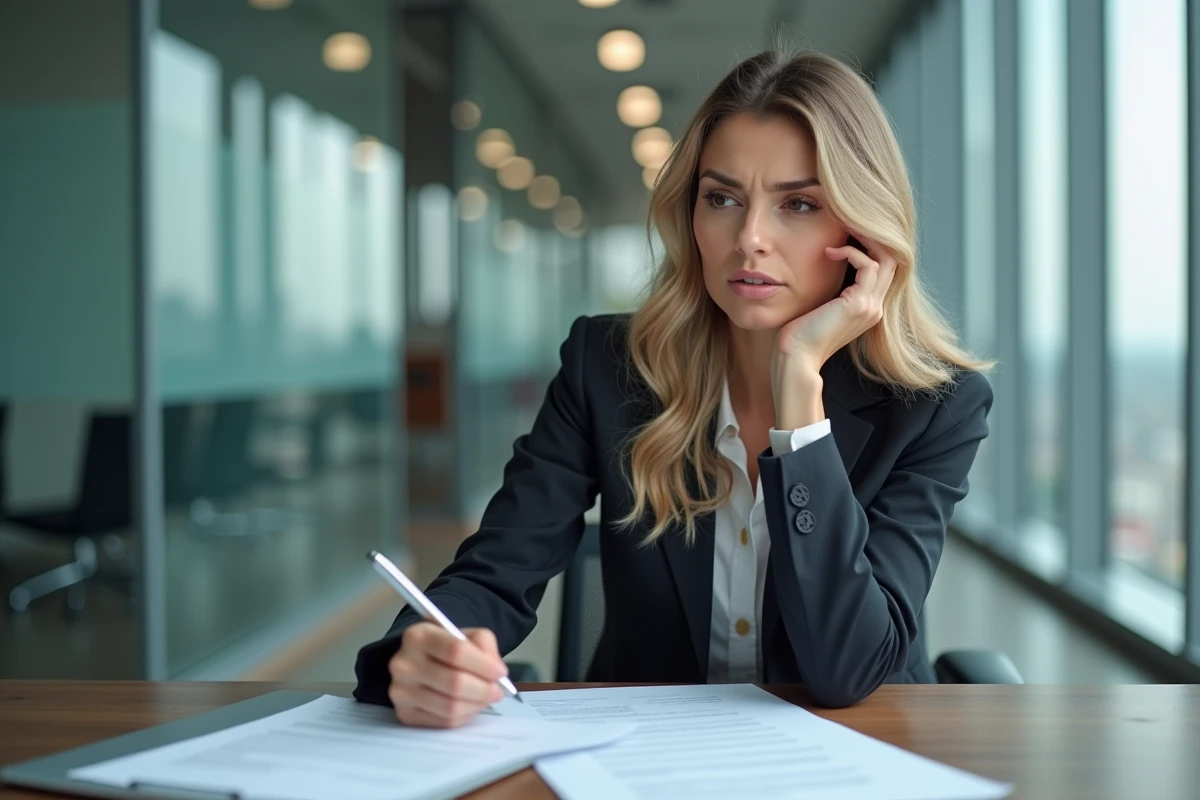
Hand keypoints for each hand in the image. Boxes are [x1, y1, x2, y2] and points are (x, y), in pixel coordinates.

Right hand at [387, 623, 507, 727]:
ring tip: (485, 698)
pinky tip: (469, 705)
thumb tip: (496, 671)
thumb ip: (484, 644)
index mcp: (418, 636)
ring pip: (450, 707)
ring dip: (476, 705)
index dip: (483, 665)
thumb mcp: (466, 634)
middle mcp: (403, 664)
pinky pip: (444, 722)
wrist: (420, 663)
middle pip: (454, 683)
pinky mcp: (404, 714)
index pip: (455, 651)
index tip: (500, 672)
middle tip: (497, 691)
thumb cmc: (446, 647)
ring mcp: (401, 692)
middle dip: (483, 689)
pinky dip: (464, 716)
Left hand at [777, 234, 896, 370]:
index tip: (850, 229)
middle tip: (853, 219)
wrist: (796, 357)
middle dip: (875, 236)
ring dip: (866, 238)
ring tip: (845, 226)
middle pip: (892, 260)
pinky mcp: (859, 304)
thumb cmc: (799, 333)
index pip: (883, 268)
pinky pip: (868, 265)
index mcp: (868, 308)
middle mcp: (875, 307)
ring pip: (886, 259)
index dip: (871, 245)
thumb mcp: (820, 305)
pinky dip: (851, 252)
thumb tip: (826, 260)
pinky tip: (830, 252)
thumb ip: (831, 288)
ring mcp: (870, 306)